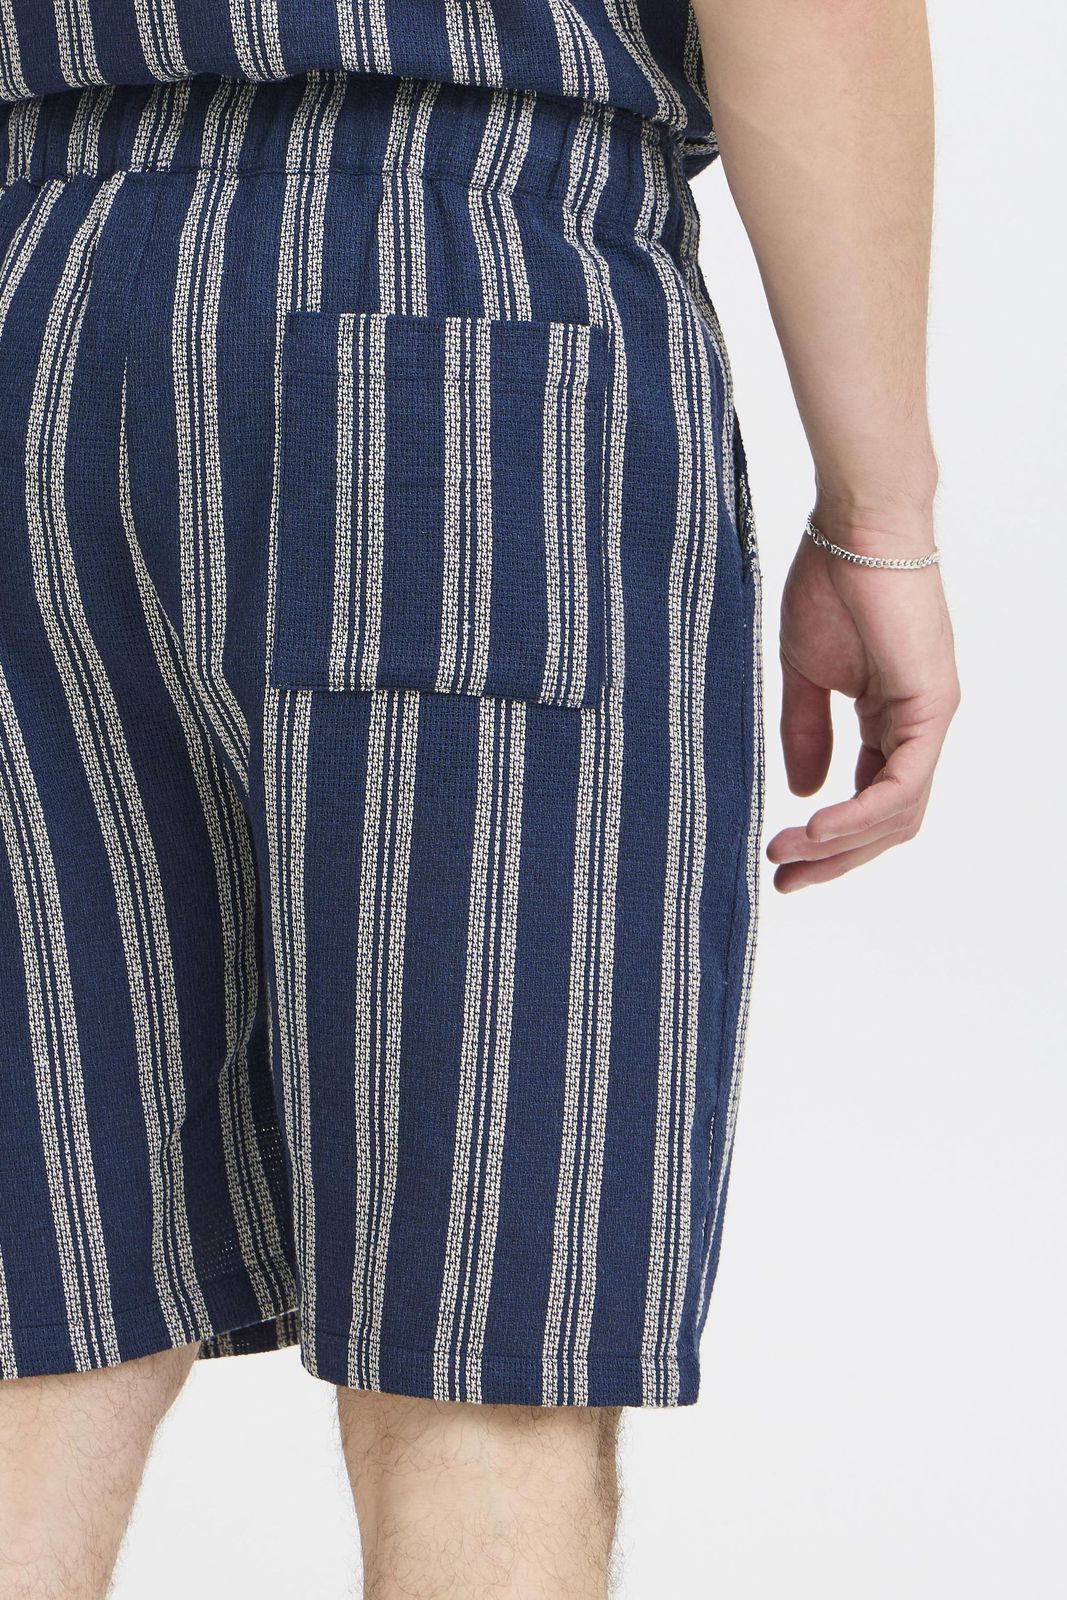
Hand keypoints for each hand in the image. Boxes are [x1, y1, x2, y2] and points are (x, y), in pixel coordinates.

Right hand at [766, 510, 959, 891]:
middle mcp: (918, 725)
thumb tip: (804, 792)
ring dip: (841, 843)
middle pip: (889, 822)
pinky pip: (902, 783)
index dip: (829, 839)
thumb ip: (806, 733)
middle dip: (835, 859)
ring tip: (787, 853)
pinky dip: (861, 813)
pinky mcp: (930, 705)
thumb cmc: (829, 583)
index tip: (779, 861)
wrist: (854, 527)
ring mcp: (930, 718)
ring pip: (898, 812)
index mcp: (891, 718)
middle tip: (784, 882)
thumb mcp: (804, 674)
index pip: (871, 799)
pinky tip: (817, 826)